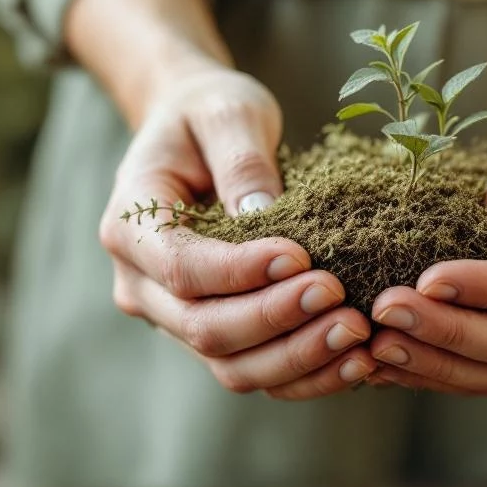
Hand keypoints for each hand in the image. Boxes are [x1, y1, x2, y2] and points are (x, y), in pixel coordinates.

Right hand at [99, 62, 376, 398]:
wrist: (194, 131)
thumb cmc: (208, 112)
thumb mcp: (226, 112)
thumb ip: (241, 159)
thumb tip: (265, 215)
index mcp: (129, 226)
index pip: (181, 268)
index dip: (240, 272)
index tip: (301, 256)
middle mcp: (140, 284)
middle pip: (204, 329)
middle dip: (276, 320)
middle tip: (340, 298)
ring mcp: (172, 317)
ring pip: (230, 366)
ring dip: (296, 358)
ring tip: (357, 333)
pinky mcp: (212, 332)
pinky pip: (255, 370)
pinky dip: (305, 374)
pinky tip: (356, 359)